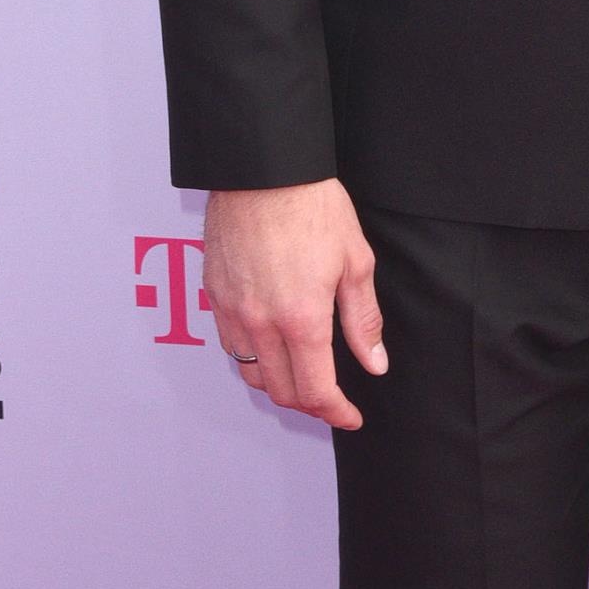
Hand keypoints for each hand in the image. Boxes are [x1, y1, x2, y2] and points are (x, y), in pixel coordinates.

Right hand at [205, 180, 385, 431]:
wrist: (264, 170)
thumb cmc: (314, 208)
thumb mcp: (355, 262)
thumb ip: (363, 320)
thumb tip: (374, 363)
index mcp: (301, 319)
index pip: (315, 390)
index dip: (336, 412)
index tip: (350, 417)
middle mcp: (261, 324)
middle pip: (280, 391)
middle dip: (309, 404)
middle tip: (333, 399)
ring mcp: (232, 312)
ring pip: (251, 373)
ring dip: (278, 384)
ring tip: (304, 375)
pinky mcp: (213, 296)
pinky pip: (231, 345)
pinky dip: (254, 357)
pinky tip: (273, 344)